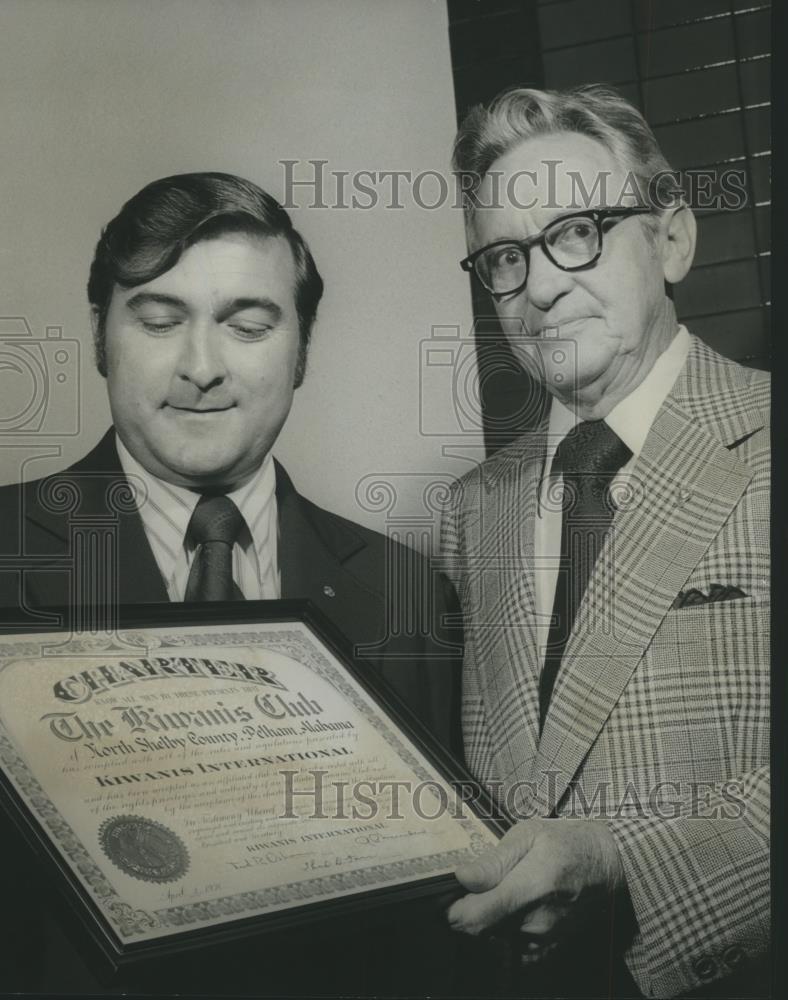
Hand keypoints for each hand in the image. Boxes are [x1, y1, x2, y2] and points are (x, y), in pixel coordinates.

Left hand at [447, 819, 624, 958]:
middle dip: (470, 909)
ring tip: (502, 890)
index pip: (476, 916)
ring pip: (493, 936)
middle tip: (477, 885)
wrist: (609, 866)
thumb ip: (495, 859)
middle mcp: (536, 921)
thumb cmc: (567, 843)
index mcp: (532, 886)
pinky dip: (504, 929)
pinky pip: (510, 946)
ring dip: (488, 918)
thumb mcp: (529, 834)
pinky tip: (514, 907)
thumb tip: (462, 877)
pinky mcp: (547, 949)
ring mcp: (543, 940)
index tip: (447, 896)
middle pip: (480, 929)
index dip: (453, 910)